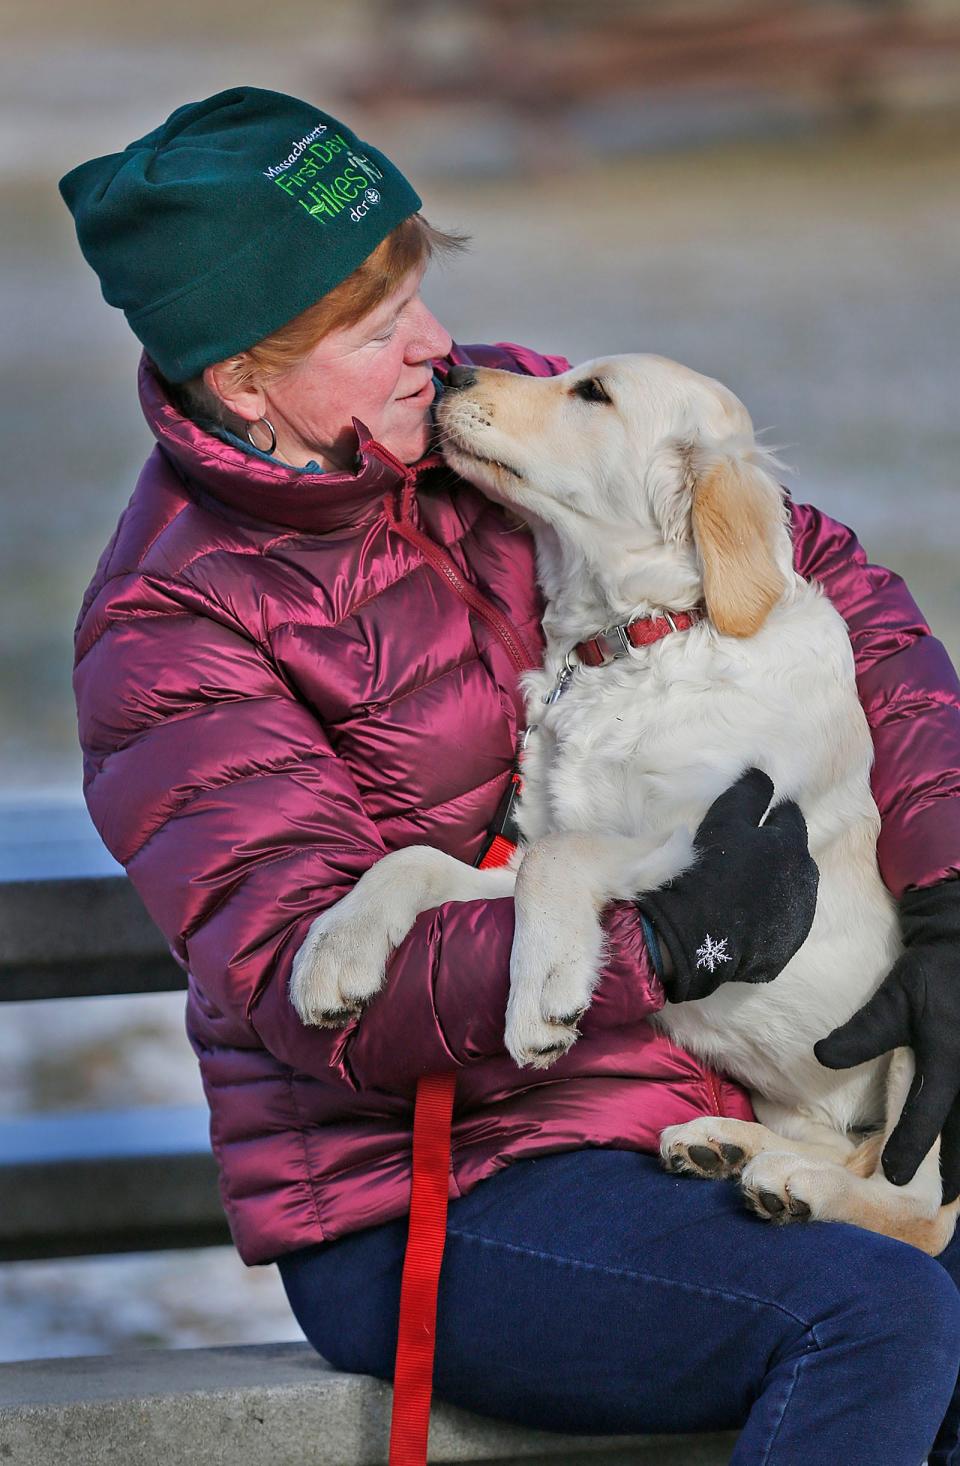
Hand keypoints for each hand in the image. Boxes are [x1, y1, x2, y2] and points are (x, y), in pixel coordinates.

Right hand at [638, 767, 818, 1002]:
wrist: (698, 934)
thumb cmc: (712, 869)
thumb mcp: (725, 819)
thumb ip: (750, 793)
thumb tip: (764, 774)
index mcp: (794, 848)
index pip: (791, 819)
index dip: (774, 815)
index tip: (758, 816)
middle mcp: (806, 883)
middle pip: (795, 858)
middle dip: (779, 853)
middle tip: (749, 855)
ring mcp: (798, 920)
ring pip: (791, 893)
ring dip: (776, 887)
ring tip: (747, 889)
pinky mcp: (784, 949)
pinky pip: (778, 925)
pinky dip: (767, 919)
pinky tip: (745, 919)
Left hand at [815, 879, 959, 1198]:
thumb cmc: (928, 975)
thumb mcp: (892, 999)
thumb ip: (860, 1033)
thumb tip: (820, 1056)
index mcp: (947, 1057)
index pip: (927, 1113)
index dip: (912, 1147)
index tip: (897, 1178)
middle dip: (955, 1172)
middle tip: (941, 1204)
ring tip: (955, 1189)